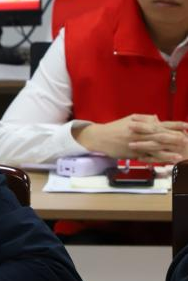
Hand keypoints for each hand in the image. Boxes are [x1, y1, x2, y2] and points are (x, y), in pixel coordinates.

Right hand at [72, 114, 187, 161]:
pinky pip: (147, 157)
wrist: (100, 137)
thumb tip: (157, 118)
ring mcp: (137, 145)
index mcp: (141, 125)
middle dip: (175, 139)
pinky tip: (165, 162)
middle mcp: (140, 135)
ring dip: (168, 152)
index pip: (162, 124)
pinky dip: (157, 159)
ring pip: (155, 149)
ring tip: (179, 155)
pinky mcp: (132, 154)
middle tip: (187, 141)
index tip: (186, 126)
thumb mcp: (130, 119)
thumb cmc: (115, 128)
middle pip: (161, 137)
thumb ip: (145, 119)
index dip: (175, 125)